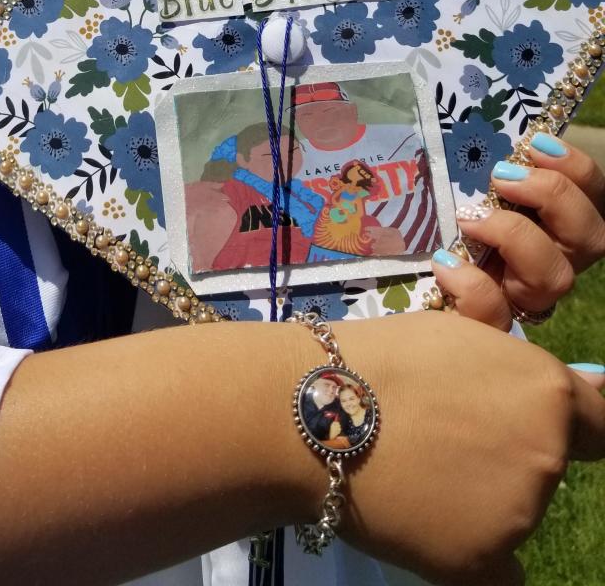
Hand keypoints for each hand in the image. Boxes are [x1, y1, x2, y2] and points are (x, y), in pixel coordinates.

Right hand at [334, 311, 604, 585]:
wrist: (318, 410)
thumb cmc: (381, 356)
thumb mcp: (457, 333)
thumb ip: (515, 363)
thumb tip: (589, 382)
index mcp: (547, 391)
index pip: (599, 421)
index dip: (567, 421)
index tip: (526, 421)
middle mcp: (547, 454)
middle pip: (546, 463)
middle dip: (507, 451)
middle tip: (444, 435)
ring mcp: (520, 514)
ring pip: (516, 511)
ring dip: (484, 496)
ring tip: (418, 469)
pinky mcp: (483, 563)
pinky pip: (498, 569)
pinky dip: (472, 550)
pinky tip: (431, 523)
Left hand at [432, 132, 604, 327]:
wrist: (408, 291)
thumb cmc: (448, 230)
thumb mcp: (473, 195)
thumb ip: (496, 177)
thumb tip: (505, 144)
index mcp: (554, 228)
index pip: (593, 199)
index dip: (577, 170)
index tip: (536, 143)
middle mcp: (551, 264)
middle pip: (593, 239)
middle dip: (555, 196)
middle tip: (502, 175)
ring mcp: (524, 298)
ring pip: (556, 278)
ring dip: (517, 236)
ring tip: (471, 217)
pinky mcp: (490, 325)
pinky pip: (494, 312)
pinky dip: (471, 285)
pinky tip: (445, 262)